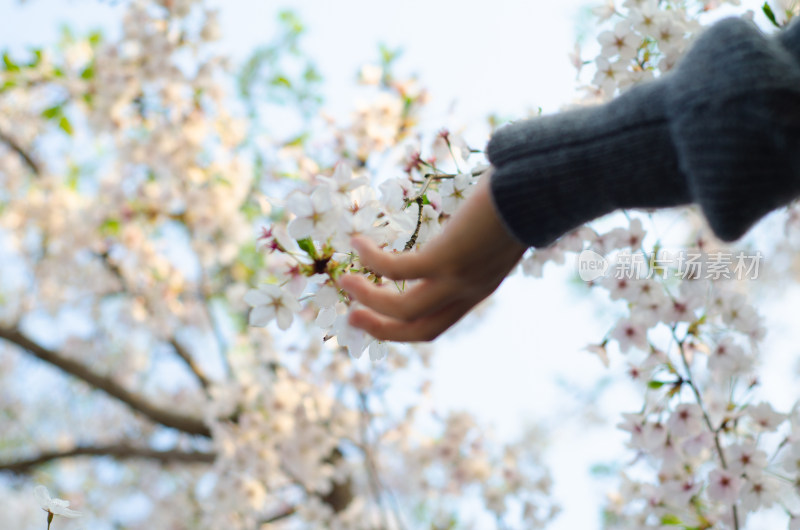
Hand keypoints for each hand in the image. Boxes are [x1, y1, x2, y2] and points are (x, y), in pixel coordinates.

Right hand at [339, 169, 527, 341]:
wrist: (536, 187)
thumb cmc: (516, 200)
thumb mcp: (493, 233)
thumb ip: (472, 244)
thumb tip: (454, 230)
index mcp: (477, 290)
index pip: (435, 324)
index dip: (402, 329)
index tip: (375, 315)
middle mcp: (467, 292)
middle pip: (416, 331)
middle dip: (380, 328)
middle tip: (351, 316)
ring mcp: (457, 279)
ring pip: (401, 309)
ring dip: (367, 297)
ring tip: (343, 281)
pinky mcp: (446, 259)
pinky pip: (397, 270)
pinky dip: (373, 259)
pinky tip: (358, 242)